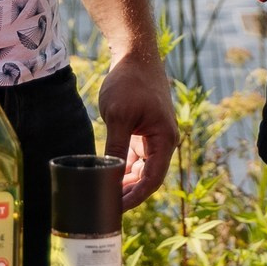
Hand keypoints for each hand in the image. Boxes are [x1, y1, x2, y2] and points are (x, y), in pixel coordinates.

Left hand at [97, 49, 179, 205]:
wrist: (135, 55)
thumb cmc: (130, 82)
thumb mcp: (118, 116)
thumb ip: (115, 148)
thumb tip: (107, 177)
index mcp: (164, 139)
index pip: (152, 180)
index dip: (135, 197)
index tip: (115, 210)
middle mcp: (162, 142)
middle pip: (147, 178)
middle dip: (127, 194)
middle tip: (104, 209)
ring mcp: (152, 138)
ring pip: (139, 170)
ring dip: (123, 183)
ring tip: (102, 198)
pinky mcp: (142, 132)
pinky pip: (133, 158)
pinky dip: (121, 169)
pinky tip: (105, 179)